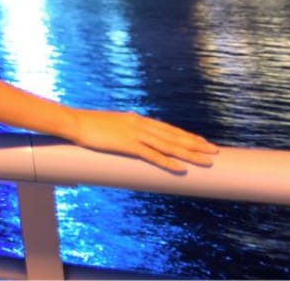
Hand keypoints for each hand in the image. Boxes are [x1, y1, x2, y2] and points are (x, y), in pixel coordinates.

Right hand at [68, 109, 218, 172]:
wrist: (75, 123)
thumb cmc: (89, 126)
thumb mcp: (111, 126)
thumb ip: (123, 132)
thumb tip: (130, 141)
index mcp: (137, 120)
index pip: (168, 128)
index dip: (186, 135)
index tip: (201, 141)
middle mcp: (141, 124)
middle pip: (174, 136)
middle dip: (195, 144)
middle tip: (214, 151)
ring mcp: (135, 134)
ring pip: (169, 145)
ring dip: (189, 153)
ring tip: (206, 160)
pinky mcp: (128, 145)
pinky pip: (152, 155)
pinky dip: (168, 162)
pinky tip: (180, 169)